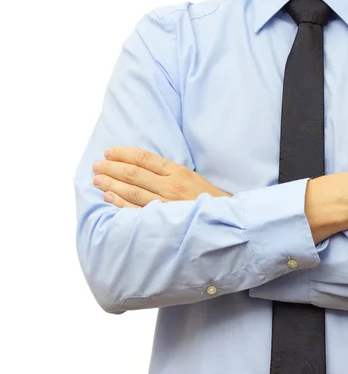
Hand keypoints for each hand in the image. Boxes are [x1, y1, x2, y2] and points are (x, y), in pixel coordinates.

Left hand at [92, 147, 230, 207]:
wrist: (225, 221)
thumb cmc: (208, 199)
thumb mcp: (193, 177)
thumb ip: (170, 172)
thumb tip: (142, 167)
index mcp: (178, 172)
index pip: (145, 159)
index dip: (124, 154)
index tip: (109, 152)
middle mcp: (170, 186)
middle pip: (134, 173)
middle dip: (111, 168)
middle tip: (96, 165)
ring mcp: (166, 204)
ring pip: (132, 191)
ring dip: (111, 184)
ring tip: (97, 179)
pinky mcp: (163, 220)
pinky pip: (136, 210)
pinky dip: (120, 203)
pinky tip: (108, 196)